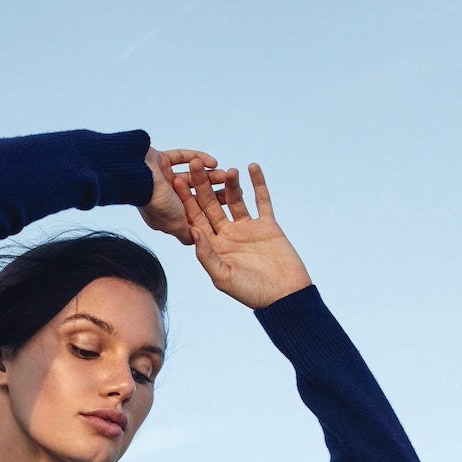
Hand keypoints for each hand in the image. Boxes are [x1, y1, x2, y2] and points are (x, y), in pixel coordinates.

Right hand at [140, 148, 221, 244]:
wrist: (136, 175)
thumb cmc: (155, 202)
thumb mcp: (175, 225)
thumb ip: (187, 233)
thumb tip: (197, 241)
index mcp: (165, 215)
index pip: (192, 213)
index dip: (210, 210)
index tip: (229, 206)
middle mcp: (162, 197)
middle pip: (194, 195)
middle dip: (213, 192)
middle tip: (233, 189)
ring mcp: (160, 178)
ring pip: (190, 177)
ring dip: (208, 176)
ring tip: (225, 174)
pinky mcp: (160, 160)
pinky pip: (181, 158)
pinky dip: (197, 158)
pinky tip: (212, 162)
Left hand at [173, 160, 311, 309]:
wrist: (284, 297)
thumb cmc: (252, 293)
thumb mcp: (223, 277)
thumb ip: (207, 254)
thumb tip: (192, 231)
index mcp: (213, 247)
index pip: (196, 219)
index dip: (186, 201)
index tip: (177, 181)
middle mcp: (227, 235)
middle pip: (212, 205)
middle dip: (203, 185)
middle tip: (194, 164)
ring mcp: (247, 229)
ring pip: (235, 200)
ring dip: (230, 184)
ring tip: (225, 169)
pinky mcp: (267, 225)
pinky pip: (262, 200)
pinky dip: (258, 184)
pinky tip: (252, 167)